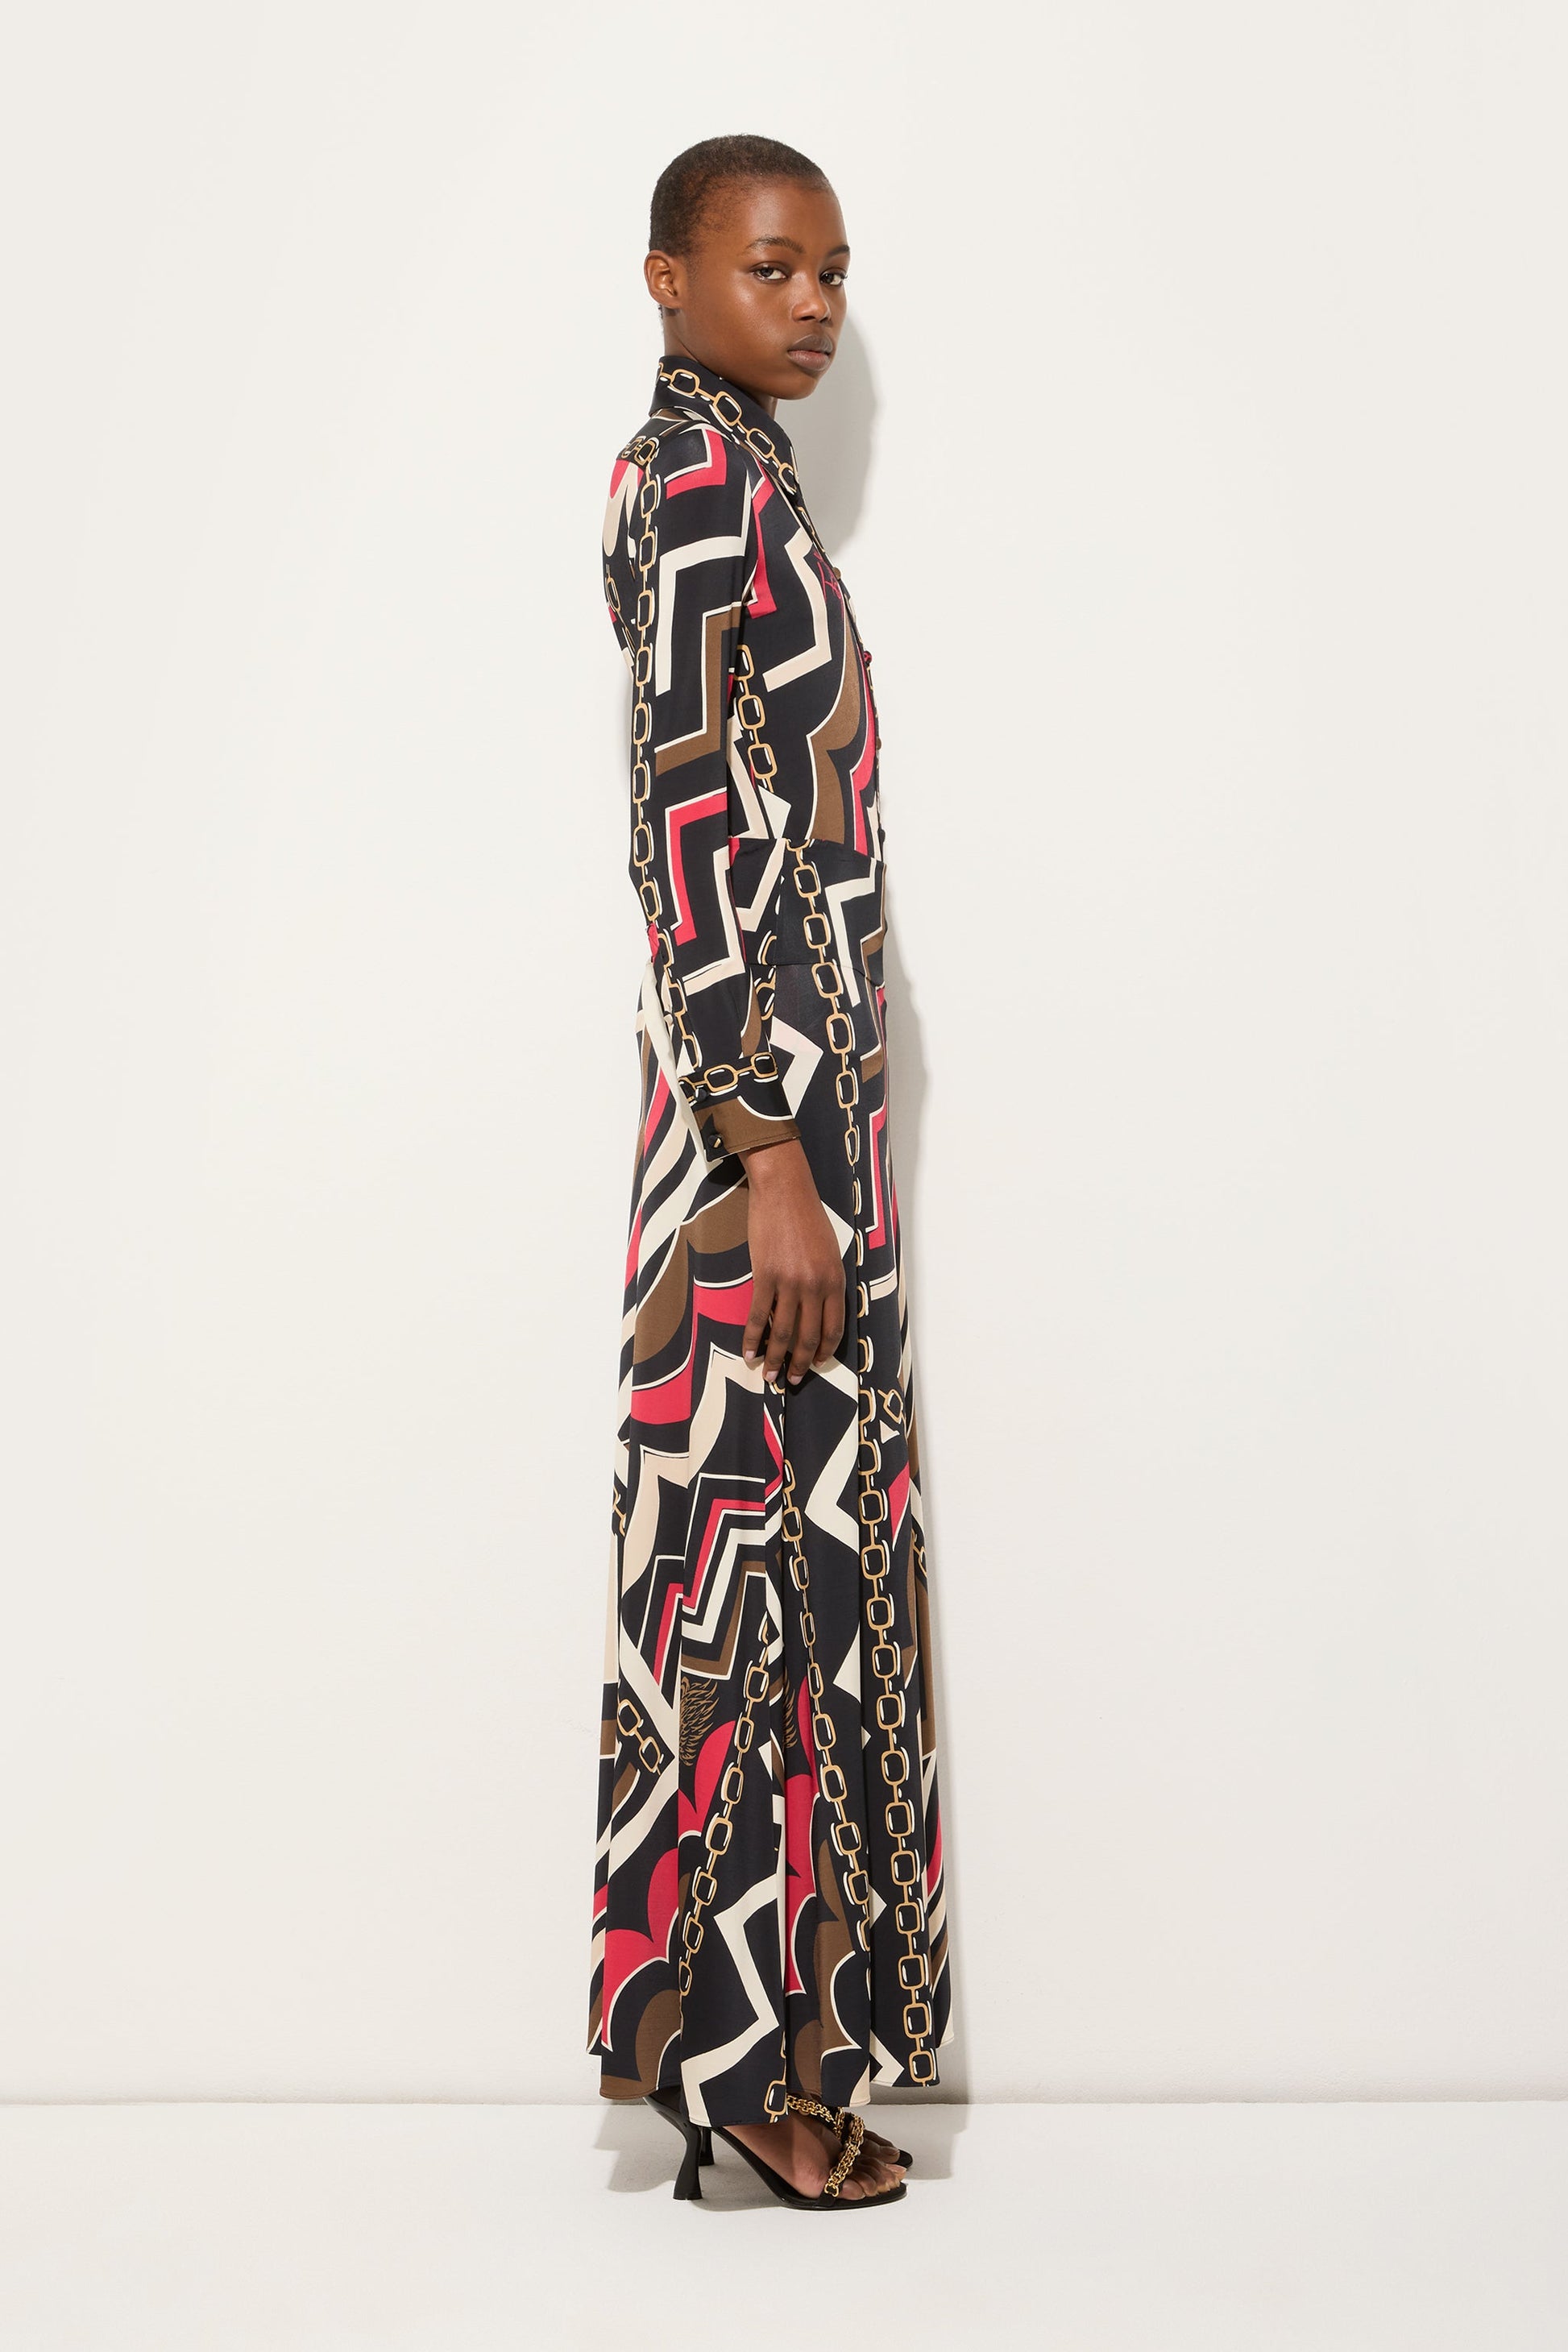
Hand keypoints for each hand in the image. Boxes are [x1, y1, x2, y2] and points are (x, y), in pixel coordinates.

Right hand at [738, 1138, 844, 1385]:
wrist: (784, 1190)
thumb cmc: (807, 1216)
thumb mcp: (829, 1250)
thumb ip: (826, 1280)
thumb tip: (816, 1309)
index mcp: (835, 1280)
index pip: (833, 1327)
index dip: (824, 1350)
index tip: (817, 1363)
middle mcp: (815, 1285)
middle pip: (808, 1335)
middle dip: (801, 1363)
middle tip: (793, 1380)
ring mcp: (789, 1282)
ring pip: (783, 1332)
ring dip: (776, 1358)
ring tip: (770, 1375)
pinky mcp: (765, 1276)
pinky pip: (757, 1315)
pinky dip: (752, 1337)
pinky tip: (749, 1352)